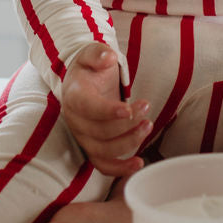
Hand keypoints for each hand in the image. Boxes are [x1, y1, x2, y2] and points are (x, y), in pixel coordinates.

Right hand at [61, 42, 151, 177]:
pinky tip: (139, 163)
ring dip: (128, 143)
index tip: (129, 109)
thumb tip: (108, 57)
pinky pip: (103, 165)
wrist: (84, 80)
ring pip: (102, 151)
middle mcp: (75, 120)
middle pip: (99, 132)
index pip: (88, 108)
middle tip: (146, 108)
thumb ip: (99, 53)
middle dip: (126, 125)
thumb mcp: (94, 53)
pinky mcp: (92, 147)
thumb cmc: (91, 67)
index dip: (108, 111)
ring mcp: (83, 136)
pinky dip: (120, 169)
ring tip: (148, 126)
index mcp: (74, 96)